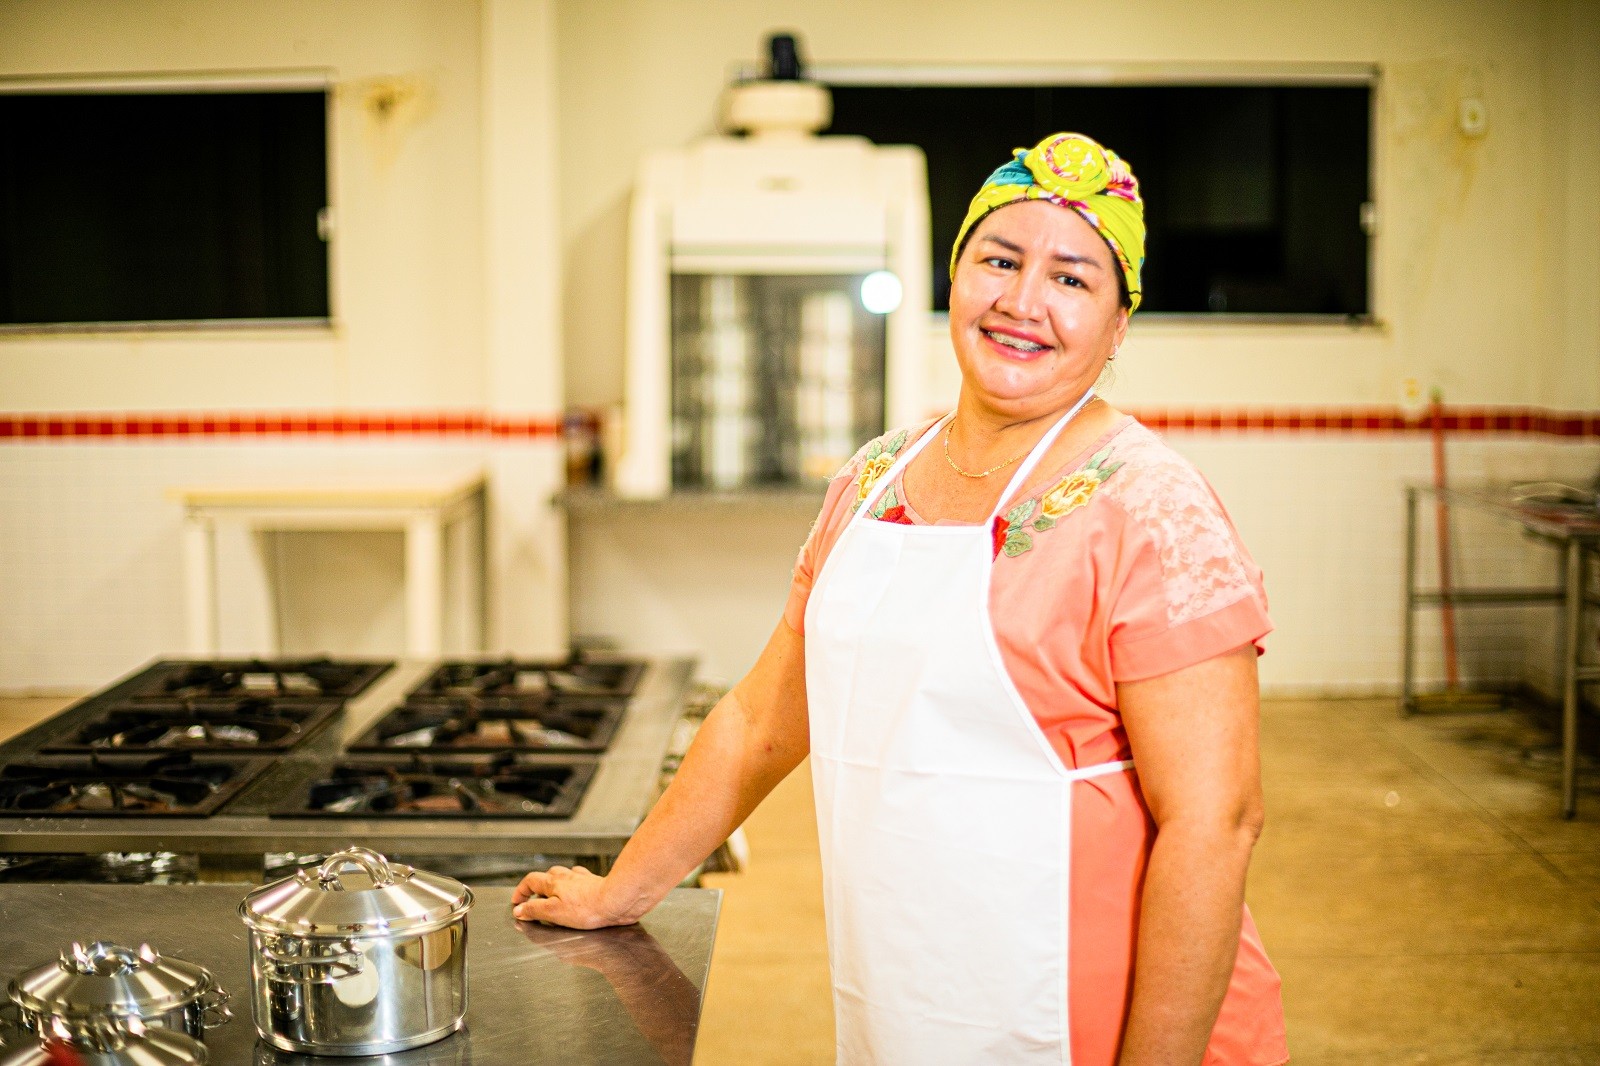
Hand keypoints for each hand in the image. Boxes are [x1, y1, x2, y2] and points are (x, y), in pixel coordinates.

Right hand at [511, 865, 635, 928]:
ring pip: (564, 876)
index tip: (517, 902)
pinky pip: (580, 880)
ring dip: (555, 885)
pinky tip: (577, 891)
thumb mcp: (554, 912)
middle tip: (533, 901)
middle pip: (546, 877)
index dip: (521, 891)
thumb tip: (519, 910)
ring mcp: (582, 879)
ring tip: (553, 896)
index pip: (530, 881)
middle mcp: (567, 877)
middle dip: (537, 888)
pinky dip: (574, 885)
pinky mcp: (595, 884)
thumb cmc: (587, 908)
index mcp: (554, 882)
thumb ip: (535, 910)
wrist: (616, 901)